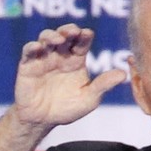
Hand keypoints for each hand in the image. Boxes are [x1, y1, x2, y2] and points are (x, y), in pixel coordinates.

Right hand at [0, 25, 129, 150]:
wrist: (42, 121)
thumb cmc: (67, 109)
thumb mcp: (89, 99)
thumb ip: (103, 85)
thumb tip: (123, 74)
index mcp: (76, 60)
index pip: (82, 41)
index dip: (84, 35)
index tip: (87, 34)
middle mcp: (60, 55)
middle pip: (65, 34)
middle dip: (69, 29)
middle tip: (74, 32)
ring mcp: (43, 59)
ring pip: (46, 38)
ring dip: (51, 35)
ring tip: (58, 40)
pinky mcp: (27, 66)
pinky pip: (28, 51)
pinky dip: (32, 46)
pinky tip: (38, 47)